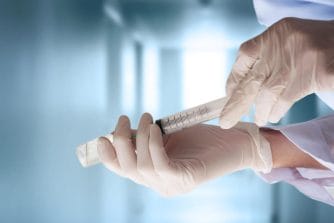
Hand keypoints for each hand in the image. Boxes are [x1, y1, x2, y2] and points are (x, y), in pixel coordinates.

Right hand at [97, 113, 271, 196]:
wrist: (235, 141)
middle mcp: (160, 184)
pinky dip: (153, 144)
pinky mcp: (186, 179)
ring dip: (139, 138)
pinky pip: (159, 164)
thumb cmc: (202, 138)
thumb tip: (125, 129)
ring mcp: (172, 185)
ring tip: (148, 118)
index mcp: (154, 174)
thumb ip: (147, 136)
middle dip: (121, 142)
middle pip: (128, 169)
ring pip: (141, 166)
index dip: (109, 156)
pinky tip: (155, 128)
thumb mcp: (168, 135)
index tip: (101, 138)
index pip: (124, 170)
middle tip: (125, 118)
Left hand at [220, 17, 333, 127]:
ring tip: (260, 118)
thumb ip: (268, 58)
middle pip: (252, 79)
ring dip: (261, 110)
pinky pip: (288, 98)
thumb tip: (242, 86)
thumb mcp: (289, 42)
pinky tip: (274, 115)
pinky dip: (277, 109)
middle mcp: (284, 43)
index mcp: (276, 33)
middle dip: (237, 103)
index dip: (234, 78)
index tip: (229, 94)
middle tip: (225, 120)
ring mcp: (300, 58)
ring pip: (268, 92)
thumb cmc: (318, 45)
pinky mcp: (317, 73)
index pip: (245, 55)